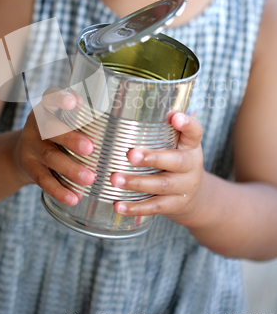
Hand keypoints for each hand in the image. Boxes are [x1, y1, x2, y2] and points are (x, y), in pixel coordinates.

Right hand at [13, 87, 94, 205]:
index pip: (51, 97)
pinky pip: (43, 179)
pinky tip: (74, 198)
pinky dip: (59, 190)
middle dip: (70, 138)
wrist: (22, 153)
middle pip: (50, 128)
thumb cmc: (58, 132)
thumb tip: (129, 125)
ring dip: (70, 168)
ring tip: (90, 178)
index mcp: (48, 108)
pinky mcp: (29, 167)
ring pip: (50, 156)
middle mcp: (37, 124)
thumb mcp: (64, 119)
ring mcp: (30, 146)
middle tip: (90, 148)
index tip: (75, 102)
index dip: (61, 98)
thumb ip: (86, 118)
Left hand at [111, 111, 204, 225]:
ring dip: (137, 183)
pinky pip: (154, 207)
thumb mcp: (176, 143)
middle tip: (131, 154)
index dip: (187, 124)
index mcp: (190, 146)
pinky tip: (118, 205)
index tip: (175, 117)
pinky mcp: (173, 206)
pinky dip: (135, 207)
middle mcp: (190, 165)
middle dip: (153, 158)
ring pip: (161, 185)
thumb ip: (159, 128)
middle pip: (176, 161)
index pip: (195, 132)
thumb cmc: (176, 161)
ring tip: (115, 179)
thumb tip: (124, 106)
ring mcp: (183, 187)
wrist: (196, 198)